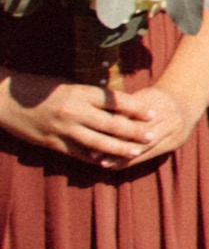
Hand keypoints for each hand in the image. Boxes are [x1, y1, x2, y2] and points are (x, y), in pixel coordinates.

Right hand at [0, 69, 173, 164]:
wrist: (4, 99)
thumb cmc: (38, 88)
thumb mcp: (67, 85)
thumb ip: (89, 96)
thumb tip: (116, 102)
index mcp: (80, 93)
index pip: (115, 101)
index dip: (136, 108)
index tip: (153, 112)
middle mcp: (74, 111)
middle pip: (111, 124)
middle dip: (133, 131)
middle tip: (152, 135)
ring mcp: (63, 128)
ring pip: (97, 142)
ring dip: (119, 148)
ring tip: (136, 152)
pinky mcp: (51, 142)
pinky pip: (77, 153)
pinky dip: (93, 158)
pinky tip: (108, 163)